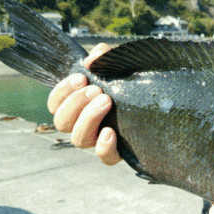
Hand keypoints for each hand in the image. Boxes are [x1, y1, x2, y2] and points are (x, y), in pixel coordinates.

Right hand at [47, 43, 121, 164]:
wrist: (158, 103)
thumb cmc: (131, 82)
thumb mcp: (118, 65)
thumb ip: (105, 57)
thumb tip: (95, 56)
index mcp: (78, 105)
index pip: (55, 103)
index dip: (62, 91)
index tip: (82, 78)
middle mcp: (84, 124)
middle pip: (61, 122)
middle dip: (75, 103)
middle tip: (96, 90)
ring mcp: (99, 139)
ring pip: (78, 139)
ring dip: (88, 118)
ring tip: (106, 101)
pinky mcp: (118, 151)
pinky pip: (105, 157)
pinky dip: (104, 147)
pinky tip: (111, 132)